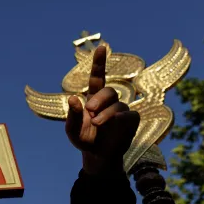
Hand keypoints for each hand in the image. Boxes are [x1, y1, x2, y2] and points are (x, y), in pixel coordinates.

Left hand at [66, 45, 139, 174]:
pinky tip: (112, 124)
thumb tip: (73, 98)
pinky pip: (128, 114)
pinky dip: (119, 118)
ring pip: (117, 104)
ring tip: (96, 124)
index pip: (98, 77)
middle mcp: (109, 102)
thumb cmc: (85, 140)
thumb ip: (72, 116)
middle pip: (108, 91)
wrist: (98, 156)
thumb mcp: (73, 130)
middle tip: (90, 111)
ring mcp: (121, 109)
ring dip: (105, 114)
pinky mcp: (131, 119)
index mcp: (93, 99)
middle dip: (98, 99)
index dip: (99, 62)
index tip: (102, 47)